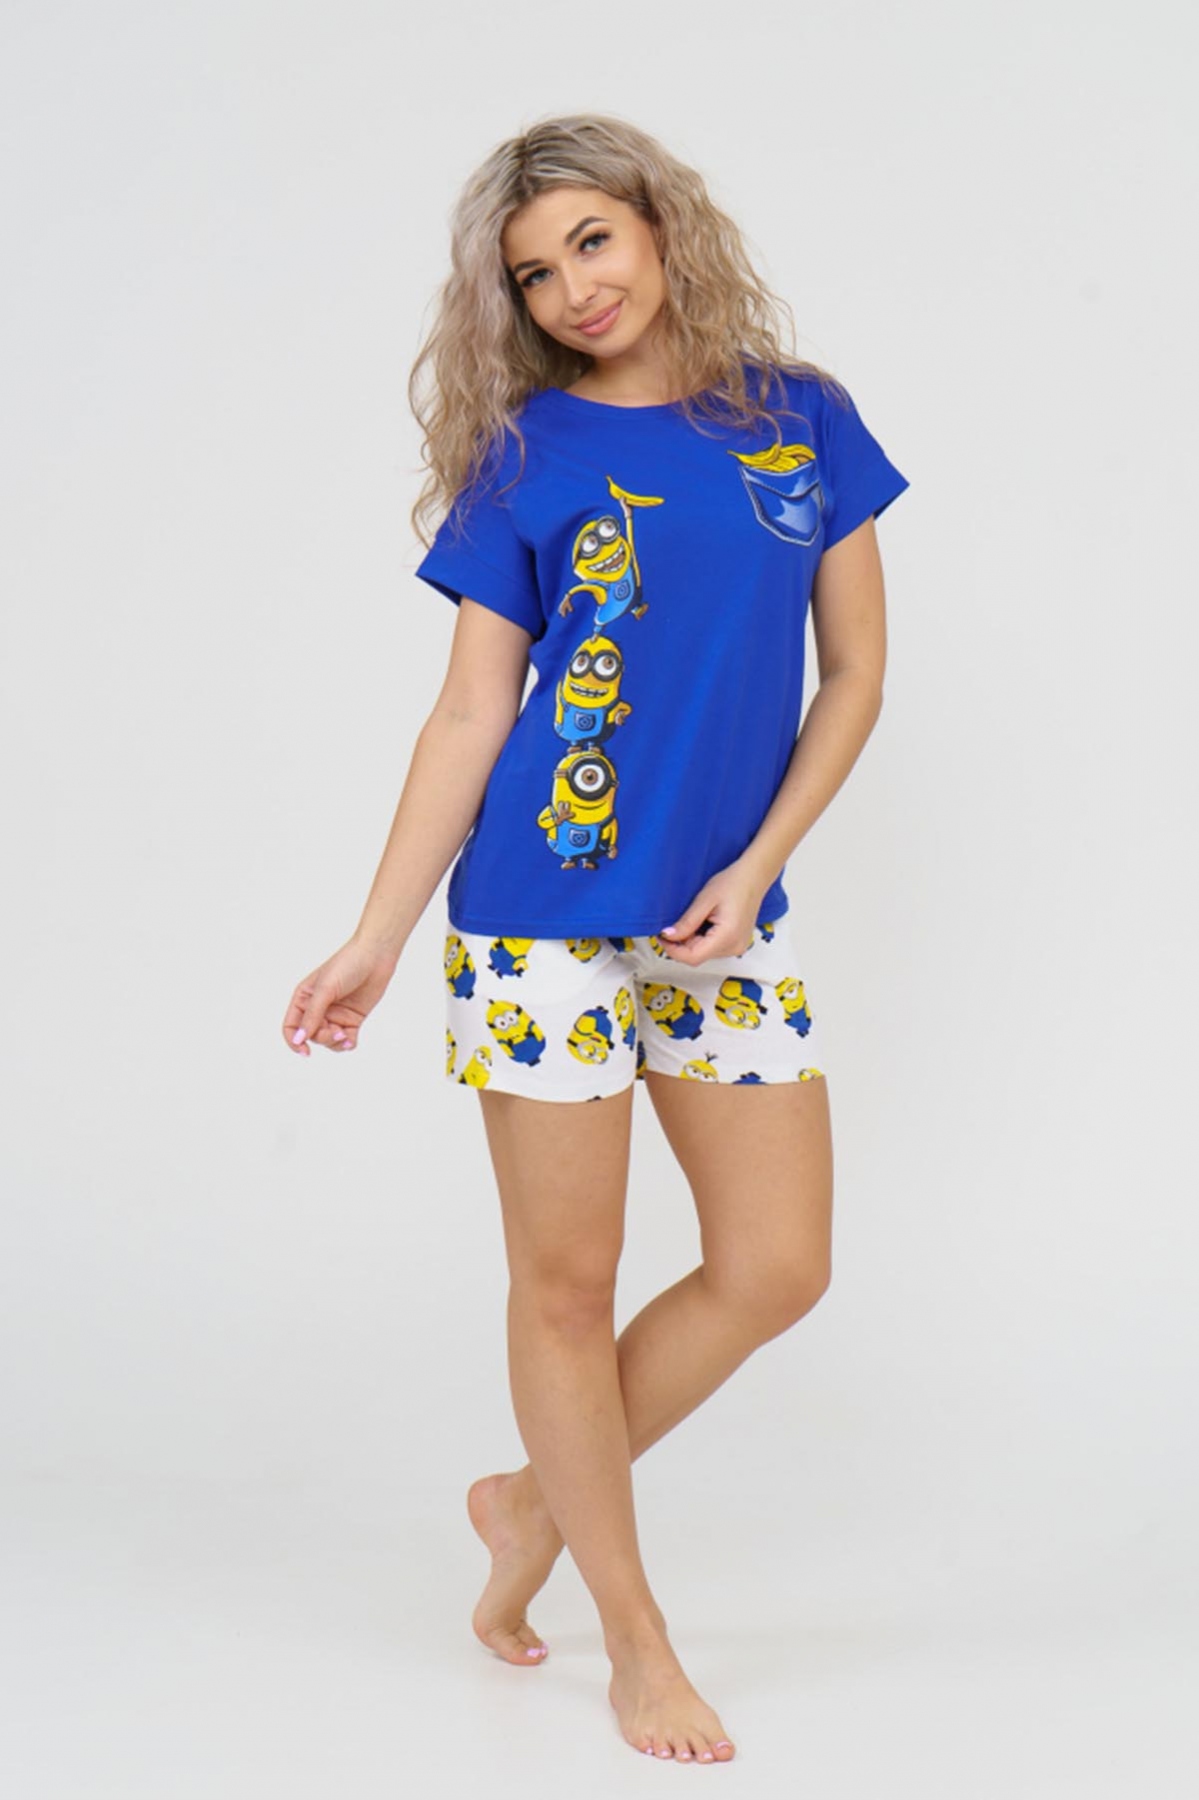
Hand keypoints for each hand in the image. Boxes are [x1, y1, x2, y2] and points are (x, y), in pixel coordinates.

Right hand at [281, 936, 398, 1057]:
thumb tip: (299, 1039)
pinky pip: (345, 1040)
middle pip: (312, 1036)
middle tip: (335, 1031)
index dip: (294, 1041)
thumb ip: (312, 1015)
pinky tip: (350, 1040)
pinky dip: (347, 1043)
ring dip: (334, 1042)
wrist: (376, 956)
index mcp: (304, 998)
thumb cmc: (347, 965)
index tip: (305, 1051)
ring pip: (328, 1040)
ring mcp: (336, 1014)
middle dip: (322, 1038)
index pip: (291, 1026)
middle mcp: (318, 1008)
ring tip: (344, 1034)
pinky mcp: (352, 1019)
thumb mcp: (325, 989)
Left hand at [657, 860, 767, 964]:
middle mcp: (734, 947)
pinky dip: (701, 939)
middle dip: (681, 944)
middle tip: (673, 925)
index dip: (673, 950)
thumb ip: (686, 922)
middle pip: (698, 957)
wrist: (753, 877)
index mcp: (727, 937)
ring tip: (693, 919)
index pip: (693, 957)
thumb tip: (668, 936)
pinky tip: (702, 923)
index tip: (662, 937)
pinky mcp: (736, 943)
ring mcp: (737, 947)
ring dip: (691, 941)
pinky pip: (712, 948)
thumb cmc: (734, 883)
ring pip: (703, 953)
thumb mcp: (704, 900)